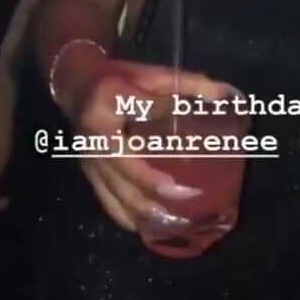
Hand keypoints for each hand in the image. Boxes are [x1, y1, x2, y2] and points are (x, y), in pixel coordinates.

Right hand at [72, 59, 230, 232]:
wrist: (76, 88)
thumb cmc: (119, 79)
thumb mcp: (150, 74)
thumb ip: (186, 84)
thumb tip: (224, 96)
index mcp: (110, 98)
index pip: (144, 109)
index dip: (168, 119)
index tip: (192, 138)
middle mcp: (96, 134)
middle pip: (126, 166)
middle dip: (156, 185)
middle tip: (189, 194)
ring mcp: (89, 159)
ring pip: (117, 192)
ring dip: (146, 209)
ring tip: (176, 219)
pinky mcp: (89, 175)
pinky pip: (108, 202)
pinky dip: (129, 217)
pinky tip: (151, 224)